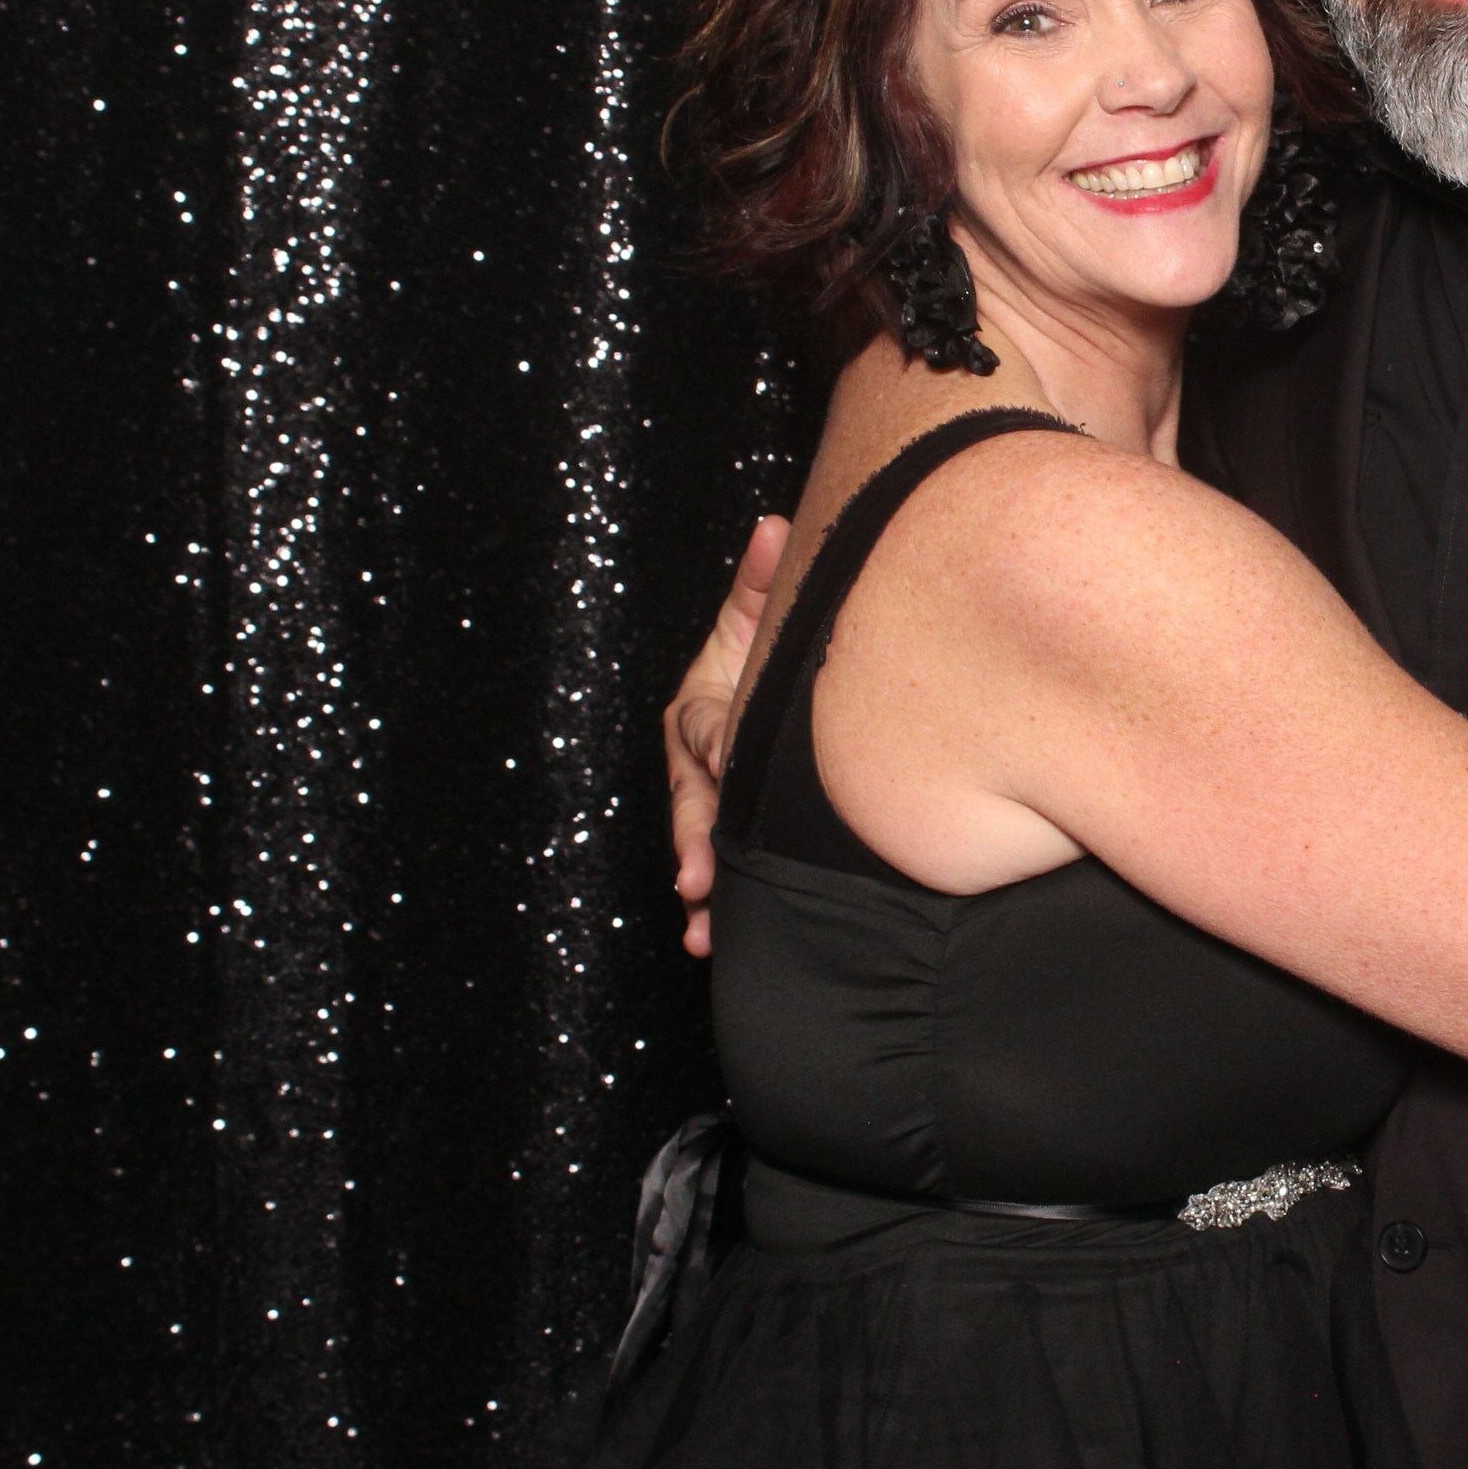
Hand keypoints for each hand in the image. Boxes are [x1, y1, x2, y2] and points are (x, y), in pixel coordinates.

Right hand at [668, 516, 787, 956]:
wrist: (776, 689)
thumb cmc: (761, 653)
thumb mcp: (758, 618)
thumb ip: (762, 582)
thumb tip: (774, 529)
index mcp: (696, 712)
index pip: (701, 732)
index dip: (713, 750)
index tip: (722, 766)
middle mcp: (696, 764)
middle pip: (690, 806)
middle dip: (693, 843)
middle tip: (697, 879)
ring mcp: (708, 801)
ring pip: (699, 846)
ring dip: (701, 888)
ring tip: (702, 929)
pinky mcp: (728, 828)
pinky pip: (717, 868)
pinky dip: (712, 904)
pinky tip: (709, 939)